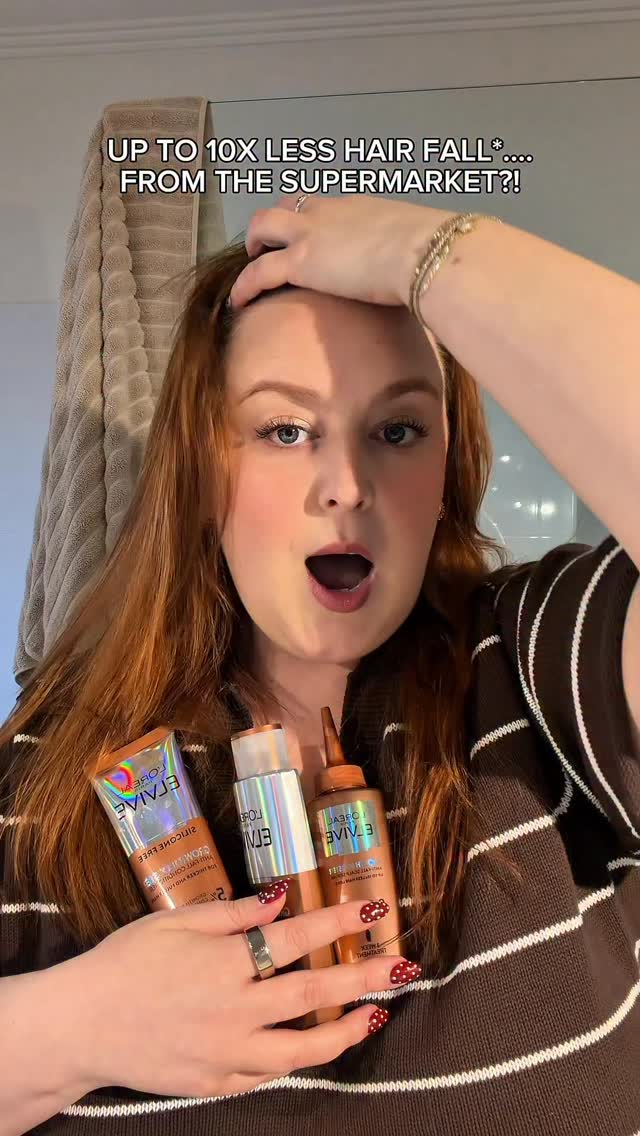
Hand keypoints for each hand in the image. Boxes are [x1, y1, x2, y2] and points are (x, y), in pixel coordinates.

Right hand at [72, 887, 419, 1098]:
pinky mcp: (216, 1083)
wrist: (82, 1025)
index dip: (336, 922)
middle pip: (313, 996)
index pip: (295, 939)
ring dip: (346, 1032)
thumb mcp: (174, 922)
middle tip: (403, 968)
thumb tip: (280, 898)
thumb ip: (231, 913)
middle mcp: (234, 1010)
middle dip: (364, 980)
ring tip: (376, 1015)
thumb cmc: (125, 963)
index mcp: (224, 963)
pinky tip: (317, 1048)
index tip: (369, 908)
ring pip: (302, 1050)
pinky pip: (267, 1076)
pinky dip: (297, 1062)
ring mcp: (227, 1053)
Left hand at [228, 193, 454, 311]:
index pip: (325, 207)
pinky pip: (260, 271)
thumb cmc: (434, 252)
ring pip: (264, 225)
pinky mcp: (300, 262)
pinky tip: (238, 301)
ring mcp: (312, 234)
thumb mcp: (421, 245)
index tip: (312, 239)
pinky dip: (245, 285)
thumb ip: (411, 255)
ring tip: (249, 268)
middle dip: (275, 223)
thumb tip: (425, 273)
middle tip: (269, 246)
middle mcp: (331, 212)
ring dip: (254, 244)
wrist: (426, 253)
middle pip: (289, 205)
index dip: (312, 220)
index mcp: (360, 208)